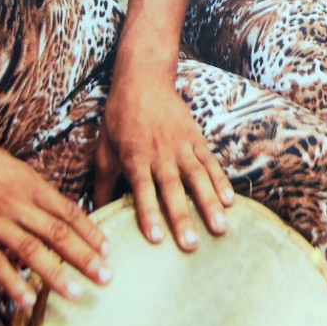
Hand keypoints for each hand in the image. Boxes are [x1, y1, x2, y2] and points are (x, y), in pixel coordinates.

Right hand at [0, 123, 111, 308]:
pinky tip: (28, 300)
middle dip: (84, 256)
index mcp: (28, 182)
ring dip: (56, 275)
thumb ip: (31, 188)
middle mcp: (16, 202)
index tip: (108, 248)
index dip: (89, 231)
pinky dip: (13, 283)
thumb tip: (54, 206)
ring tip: (77, 292)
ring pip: (31, 251)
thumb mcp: (10, 165)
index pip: (67, 210)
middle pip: (57, 233)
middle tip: (106, 276)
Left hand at [94, 68, 233, 252]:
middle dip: (182, 216)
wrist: (143, 80)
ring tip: (220, 227)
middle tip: (191, 245)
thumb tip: (96, 215)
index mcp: (135, 157)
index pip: (142, 189)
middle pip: (172, 188)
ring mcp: (180, 145)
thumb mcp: (104, 149)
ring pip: (197, 176)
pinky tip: (230, 201)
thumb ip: (102, 184)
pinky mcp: (195, 138)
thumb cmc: (119, 118)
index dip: (148, 212)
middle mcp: (159, 153)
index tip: (155, 238)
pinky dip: (220, 181)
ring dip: (209, 202)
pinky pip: (210, 162)